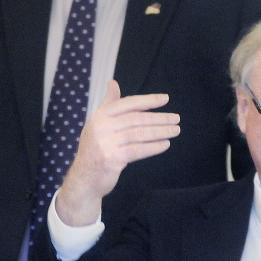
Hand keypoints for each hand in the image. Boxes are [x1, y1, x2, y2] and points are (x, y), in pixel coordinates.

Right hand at [56, 80, 179, 226]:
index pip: (128, 104)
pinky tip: (165, 144)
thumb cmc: (94, 149)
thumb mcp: (98, 124)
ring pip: (139, 134)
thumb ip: (108, 104)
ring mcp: (106, 143)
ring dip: (160, 132)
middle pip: (136, 119)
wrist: (84, 177)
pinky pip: (137, 150)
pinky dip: (153, 147)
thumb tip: (113, 83)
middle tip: (176, 118)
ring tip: (175, 130)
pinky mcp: (112, 158)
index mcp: (99, 116)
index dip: (148, 101)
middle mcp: (101, 127)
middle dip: (159, 118)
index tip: (165, 99)